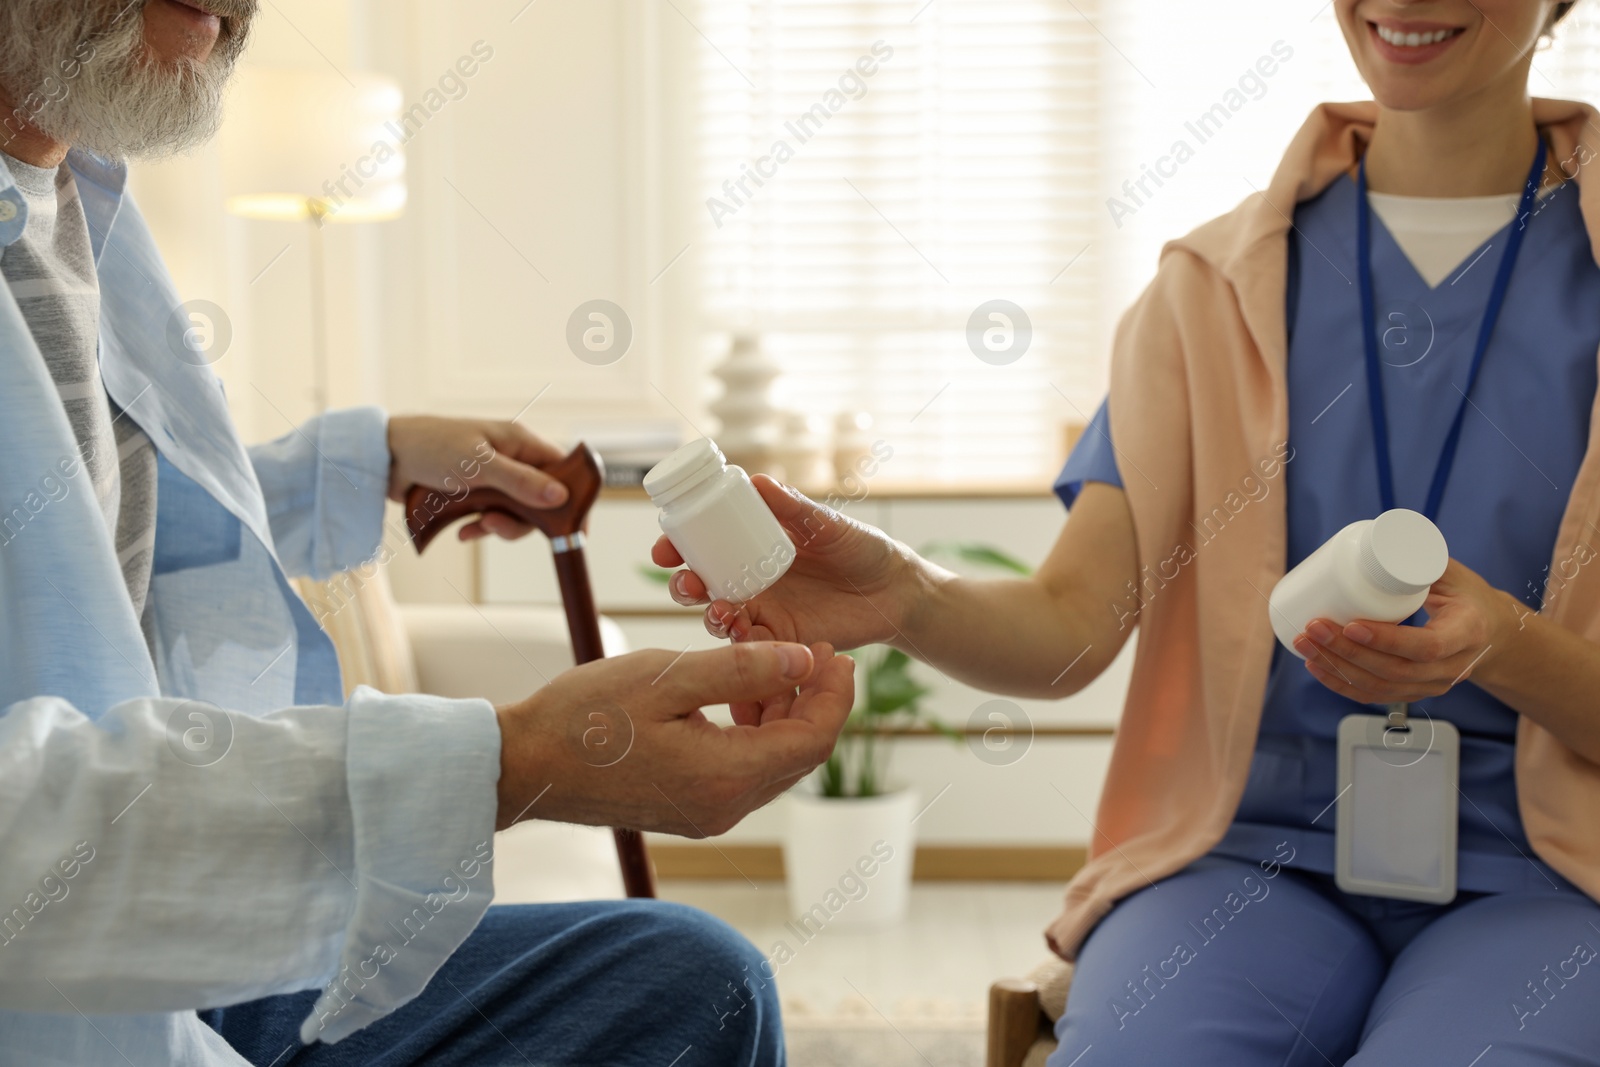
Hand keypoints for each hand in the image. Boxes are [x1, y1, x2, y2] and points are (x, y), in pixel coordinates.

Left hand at [386, 415, 568, 541]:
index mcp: (519, 442)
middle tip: (497, 528)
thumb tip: (560, 497)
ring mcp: (493, 478)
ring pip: (515, 513)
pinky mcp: (474, 494)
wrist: (384, 457)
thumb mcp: (479, 466)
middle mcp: (511, 459)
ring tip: (474, 528)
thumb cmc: (431, 448)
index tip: (577, 528)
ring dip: (498, 526)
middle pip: (539, 499)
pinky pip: (492, 517)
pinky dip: (481, 528)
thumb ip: (520, 482)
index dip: (572, 498)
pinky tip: (463, 531)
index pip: (562, 470)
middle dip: (522, 520)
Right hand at [495, 641, 854, 835]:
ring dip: (785, 716)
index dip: (835, 694)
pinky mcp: (689, 809)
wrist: (525, 764)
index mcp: (726, 776)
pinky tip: (737, 696)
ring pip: (774, 764)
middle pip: (800, 756)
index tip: (837, 652)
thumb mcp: (667, 676)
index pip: (813, 739)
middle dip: (816, 702)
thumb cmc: (586, 714)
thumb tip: (803, 660)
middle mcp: (726, 807)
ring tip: (775, 664)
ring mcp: (707, 814)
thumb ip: (742, 670)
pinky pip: (744, 771)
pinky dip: (754, 733)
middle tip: (816, 653)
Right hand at [650, 475, 914, 650]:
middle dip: (683, 586)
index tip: (665, 548)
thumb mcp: (826, 524)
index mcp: (753, 546)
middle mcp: (751, 580)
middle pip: (702, 585)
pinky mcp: (783, 639)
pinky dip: (742, 643)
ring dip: (710, 614)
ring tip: (719, 610)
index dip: (679, 546)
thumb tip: (755, 480)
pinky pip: (753, 646)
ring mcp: (765, 611)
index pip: (705, 546)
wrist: (896, 590)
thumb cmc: (862, 548)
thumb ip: (792, 507)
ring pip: (721, 617)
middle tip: (685, 583)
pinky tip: (745, 634)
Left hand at [1292, 557, 1522, 704]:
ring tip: (1304, 645)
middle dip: (1346, 652)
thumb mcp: (1454, 575)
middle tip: (1313, 627)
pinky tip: (1316, 666)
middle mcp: (1451, 667)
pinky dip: (1342, 684)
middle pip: (1394, 670)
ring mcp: (1432, 684)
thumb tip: (1377, 542)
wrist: (1489, 633)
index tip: (1350, 624)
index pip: (1426, 647)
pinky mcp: (1415, 691)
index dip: (1386, 640)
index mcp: (1466, 634)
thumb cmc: (1468, 597)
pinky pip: (1375, 695)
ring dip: (1336, 668)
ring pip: (1380, 686)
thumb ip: (1419, 561)